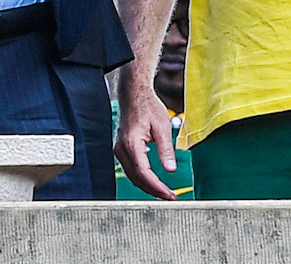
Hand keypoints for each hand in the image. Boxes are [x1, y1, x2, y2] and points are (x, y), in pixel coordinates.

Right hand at [113, 77, 179, 200]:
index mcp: (131, 143)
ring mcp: (119, 149)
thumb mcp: (162, 126)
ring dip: (148, 186)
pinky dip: (142, 178)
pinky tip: (154, 181)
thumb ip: (166, 149)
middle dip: (153, 190)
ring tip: (164, 192)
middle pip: (136, 178)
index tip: (170, 194)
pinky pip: (130, 169)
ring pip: (132, 176)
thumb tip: (171, 170)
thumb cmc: (147, 106)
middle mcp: (121, 149)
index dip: (157, 187)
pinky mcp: (121, 149)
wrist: (133, 94)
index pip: (143, 173)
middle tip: (170, 197)